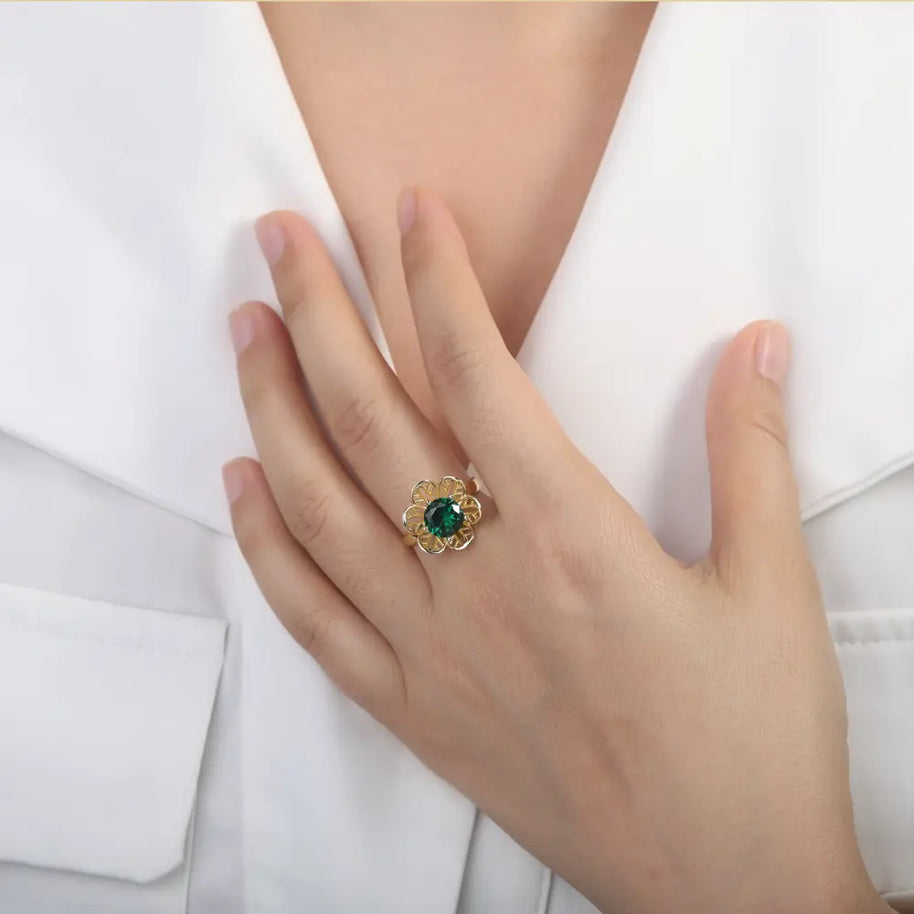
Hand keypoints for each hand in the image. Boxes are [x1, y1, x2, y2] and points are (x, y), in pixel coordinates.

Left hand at [223, 186, 888, 913]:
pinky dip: (268, 545)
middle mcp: (482, 585)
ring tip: (245, 333)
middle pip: (371, 420)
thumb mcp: (772, 589)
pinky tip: (243, 486)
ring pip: (319, 507)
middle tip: (277, 241)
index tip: (409, 213)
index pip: (478, 374)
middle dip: (319, 315)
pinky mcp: (412, 710)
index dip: (437, 280)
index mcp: (574, 541)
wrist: (720, 889)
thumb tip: (755, 348)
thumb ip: (752, 456)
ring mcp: (431, 651)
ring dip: (272, 409)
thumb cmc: (752, 741)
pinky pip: (313, 618)